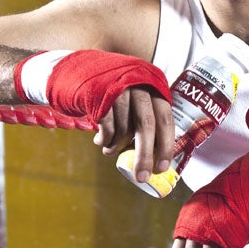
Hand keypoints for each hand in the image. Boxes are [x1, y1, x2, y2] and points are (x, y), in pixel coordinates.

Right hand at [43, 49, 172, 179]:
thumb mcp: (137, 100)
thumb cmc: (116, 94)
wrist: (83, 70)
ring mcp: (118, 88)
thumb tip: (154, 159)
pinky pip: (106, 127)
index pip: (166, 119)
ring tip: (110, 151)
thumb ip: (146, 123)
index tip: (162, 167)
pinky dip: (105, 140)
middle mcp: (138, 84)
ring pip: (124, 128)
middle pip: (146, 125)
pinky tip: (101, 142)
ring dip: (117, 147)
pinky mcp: (98, 94)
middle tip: (141, 177)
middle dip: (144, 155)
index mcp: (154, 86)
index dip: (165, 145)